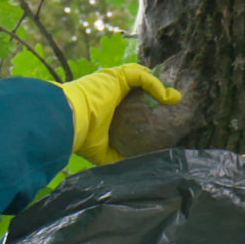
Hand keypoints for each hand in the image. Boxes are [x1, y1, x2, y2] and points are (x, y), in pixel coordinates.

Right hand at [57, 64, 181, 164]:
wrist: (70, 122)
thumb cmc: (81, 135)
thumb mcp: (102, 150)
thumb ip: (117, 156)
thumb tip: (133, 167)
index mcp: (106, 103)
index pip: (129, 98)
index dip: (146, 101)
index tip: (161, 113)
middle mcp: (110, 89)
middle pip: (138, 84)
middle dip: (156, 90)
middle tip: (172, 102)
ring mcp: (114, 80)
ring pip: (142, 77)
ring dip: (159, 85)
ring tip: (174, 98)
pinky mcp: (117, 76)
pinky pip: (142, 77)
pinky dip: (156, 85)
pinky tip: (167, 97)